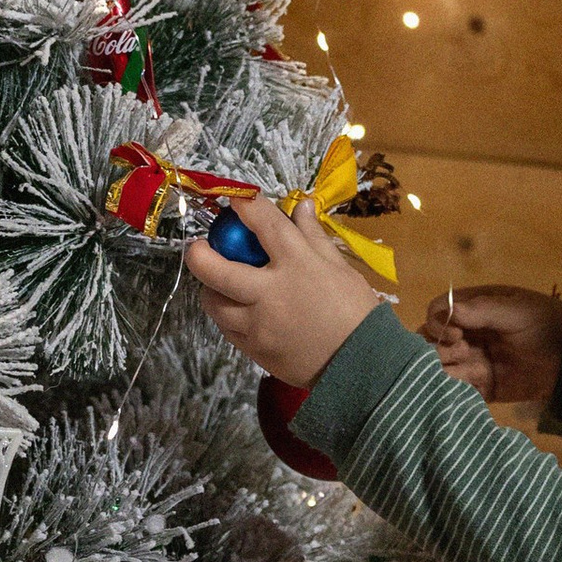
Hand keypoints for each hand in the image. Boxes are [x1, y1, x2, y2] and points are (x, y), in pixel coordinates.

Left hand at [184, 196, 387, 390]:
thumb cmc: (355, 311)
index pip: (264, 226)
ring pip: (214, 304)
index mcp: (297, 265)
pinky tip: (238, 309)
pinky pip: (228, 329)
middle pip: (217, 270)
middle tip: (199, 249)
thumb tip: (301, 206)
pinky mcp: (255, 350)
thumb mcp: (339, 267)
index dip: (245, 206)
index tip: (235, 198)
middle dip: (199, 255)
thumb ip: (313, 236)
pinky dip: (227, 316)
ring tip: (220, 284)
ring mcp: (258, 325)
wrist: (362, 364)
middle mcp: (270, 294)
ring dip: (211, 289)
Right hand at [421, 283, 561, 405]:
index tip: (457, 334)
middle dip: (438, 349)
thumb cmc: (542, 323)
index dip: (437, 324)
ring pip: (440, 367)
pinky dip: (456, 390)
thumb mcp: (514, 310)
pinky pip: (457, 390)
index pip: (436, 313)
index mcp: (470, 310)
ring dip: (446, 370)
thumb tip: (448, 311)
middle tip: (465, 352)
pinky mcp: (480, 387)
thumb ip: (482, 310)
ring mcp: (471, 361)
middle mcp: (465, 335)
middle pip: (430, 342)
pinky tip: (472, 388)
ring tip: (472, 371)